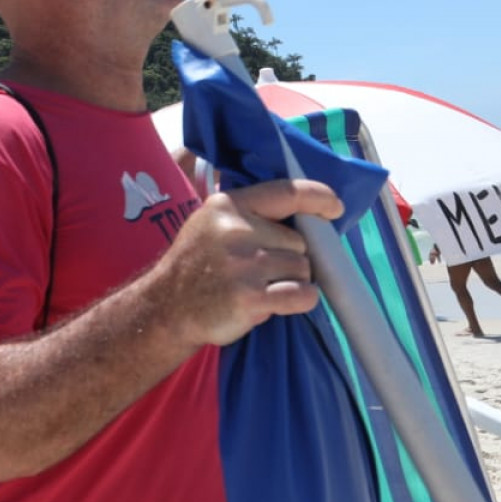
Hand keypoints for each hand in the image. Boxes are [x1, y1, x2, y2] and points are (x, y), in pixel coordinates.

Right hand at [152, 179, 341, 348]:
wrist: (165, 309)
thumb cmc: (195, 267)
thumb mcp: (210, 224)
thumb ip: (249, 215)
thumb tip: (305, 216)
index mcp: (228, 206)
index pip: (285, 192)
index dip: (317, 197)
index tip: (335, 208)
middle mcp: (236, 230)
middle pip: (299, 241)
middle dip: (291, 258)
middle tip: (263, 272)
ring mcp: (244, 264)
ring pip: (303, 268)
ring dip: (293, 281)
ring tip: (262, 288)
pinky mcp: (250, 296)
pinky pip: (302, 294)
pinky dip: (301, 300)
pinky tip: (280, 303)